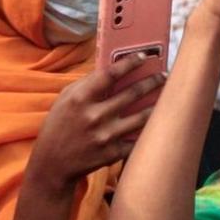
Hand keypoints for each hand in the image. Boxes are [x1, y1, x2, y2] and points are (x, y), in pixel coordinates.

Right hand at [29, 54, 163, 194]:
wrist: (53, 163)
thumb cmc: (60, 124)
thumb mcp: (67, 98)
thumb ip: (89, 82)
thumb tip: (116, 66)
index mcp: (80, 98)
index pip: (111, 74)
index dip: (130, 62)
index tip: (144, 56)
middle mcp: (94, 116)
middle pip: (133, 93)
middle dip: (153, 81)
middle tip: (163, 76)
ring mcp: (105, 136)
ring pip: (142, 116)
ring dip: (157, 104)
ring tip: (166, 96)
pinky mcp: (113, 153)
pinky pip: (138, 138)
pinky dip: (148, 129)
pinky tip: (157, 120)